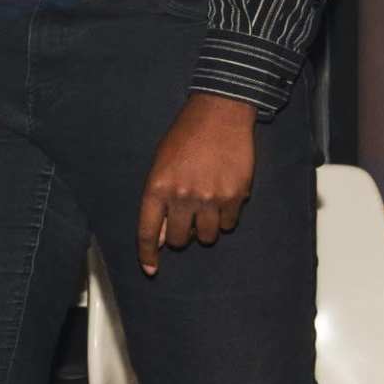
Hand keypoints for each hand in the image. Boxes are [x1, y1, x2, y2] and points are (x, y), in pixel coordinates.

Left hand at [136, 94, 258, 274]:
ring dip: (205, 228)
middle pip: (180, 240)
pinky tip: (223, 197)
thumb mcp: (161, 163)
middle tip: (187, 220)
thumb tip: (162, 235)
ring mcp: (210, 198)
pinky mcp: (235, 197)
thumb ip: (159, 199)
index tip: (151, 268)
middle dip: (182, 236)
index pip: (149, 231)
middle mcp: (182, 196)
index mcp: (158, 187)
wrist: (219, 115)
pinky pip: (228, 224)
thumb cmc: (186, 136)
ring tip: (206, 205)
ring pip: (207, 236)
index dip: (149, 253)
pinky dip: (225, 217)